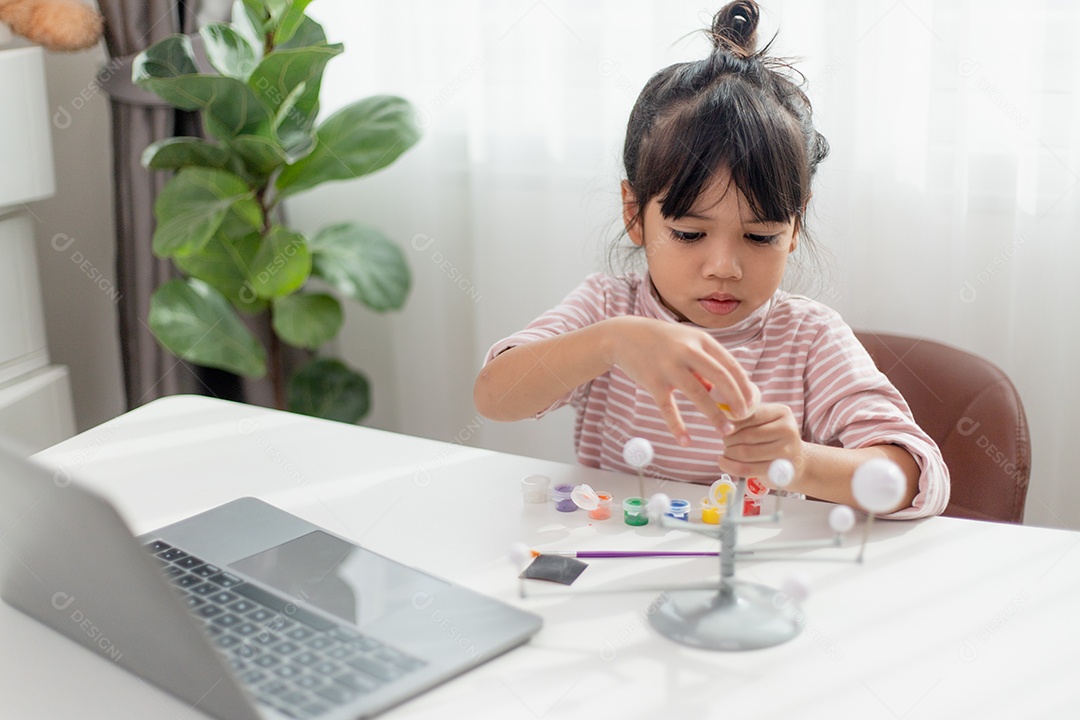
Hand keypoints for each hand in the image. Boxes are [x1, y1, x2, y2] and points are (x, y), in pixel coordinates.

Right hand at [605, 317, 758, 444]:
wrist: (624, 335)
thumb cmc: (661, 341)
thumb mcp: (687, 344)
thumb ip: (705, 366)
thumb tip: (720, 393)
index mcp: (701, 340)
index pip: (730, 364)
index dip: (743, 385)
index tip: (751, 402)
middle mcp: (687, 351)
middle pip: (720, 377)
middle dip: (736, 399)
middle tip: (744, 417)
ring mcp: (669, 367)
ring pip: (697, 394)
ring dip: (714, 415)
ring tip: (726, 431)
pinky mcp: (653, 382)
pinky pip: (668, 408)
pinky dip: (677, 426)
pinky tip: (686, 441)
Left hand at [715, 403, 804, 481]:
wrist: (797, 462)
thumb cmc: (774, 439)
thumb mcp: (767, 422)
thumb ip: (748, 418)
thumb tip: (723, 420)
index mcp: (782, 412)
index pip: (750, 416)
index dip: (732, 423)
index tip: (725, 428)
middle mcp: (787, 430)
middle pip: (747, 435)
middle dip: (729, 439)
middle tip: (725, 442)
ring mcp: (785, 451)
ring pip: (745, 452)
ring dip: (729, 453)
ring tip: (726, 452)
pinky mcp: (778, 471)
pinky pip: (747, 469)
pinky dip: (730, 466)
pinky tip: (724, 462)